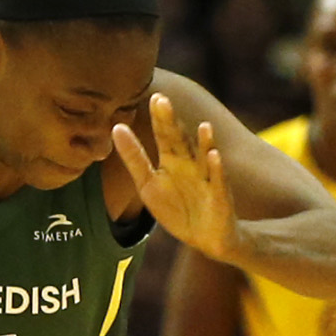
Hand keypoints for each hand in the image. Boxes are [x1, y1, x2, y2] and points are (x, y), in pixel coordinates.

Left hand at [112, 93, 236, 259]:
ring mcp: (207, 179)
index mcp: (172, 160)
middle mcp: (191, 164)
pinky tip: (214, 156)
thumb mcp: (148, 184)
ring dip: (204, 142)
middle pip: (180, 141)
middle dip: (172, 123)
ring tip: (203, 126)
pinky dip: (216, 169)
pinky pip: (218, 181)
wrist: (204, 237)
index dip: (158, 119)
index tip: (152, 97)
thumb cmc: (176, 208)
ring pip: (205, 157)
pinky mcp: (220, 196)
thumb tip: (116, 127)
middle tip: (163, 101)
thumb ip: (134, 157)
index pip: (164, 135)